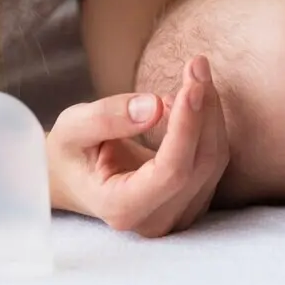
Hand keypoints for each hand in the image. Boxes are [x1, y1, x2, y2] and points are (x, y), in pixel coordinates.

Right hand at [46, 56, 227, 237]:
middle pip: (202, 163)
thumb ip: (107, 118)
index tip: (191, 85)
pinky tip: (190, 98)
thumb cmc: (70, 152)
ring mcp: (178, 215)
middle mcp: (156, 220)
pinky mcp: (193, 200)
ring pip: (215, 160)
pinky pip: (215, 159)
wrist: (72, 177)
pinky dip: (209, 123)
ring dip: (211, 111)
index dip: (187, 127)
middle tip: (196, 63)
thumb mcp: (72, 128)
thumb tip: (154, 106)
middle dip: (204, 109)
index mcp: (122, 208)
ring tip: (193, 73)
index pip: (172, 171)